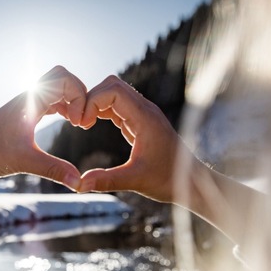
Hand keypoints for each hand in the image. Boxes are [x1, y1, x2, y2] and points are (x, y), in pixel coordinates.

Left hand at [0, 66, 86, 193]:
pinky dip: (64, 107)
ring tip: (78, 124)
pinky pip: (50, 100)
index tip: (79, 124)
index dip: (80, 97)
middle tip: (82, 121)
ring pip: (57, 88)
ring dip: (72, 100)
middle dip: (79, 94)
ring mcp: (26, 104)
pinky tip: (68, 123)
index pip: (65, 79)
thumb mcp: (23, 162)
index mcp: (29, 100)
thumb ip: (54, 170)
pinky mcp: (24, 113)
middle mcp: (28, 97)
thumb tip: (80, 185)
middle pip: (63, 77)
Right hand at [77, 75, 190, 202]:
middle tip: (79, 122)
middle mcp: (145, 110)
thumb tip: (78, 185)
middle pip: (112, 85)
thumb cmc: (170, 180)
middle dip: (90, 98)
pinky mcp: (140, 122)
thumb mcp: (136, 182)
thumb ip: (107, 180)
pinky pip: (117, 106)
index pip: (113, 91)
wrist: (192, 182)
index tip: (81, 123)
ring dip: (95, 103)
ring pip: (114, 92)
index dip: (92, 101)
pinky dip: (101, 110)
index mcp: (145, 118)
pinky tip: (91, 124)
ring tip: (83, 123)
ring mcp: (143, 114)